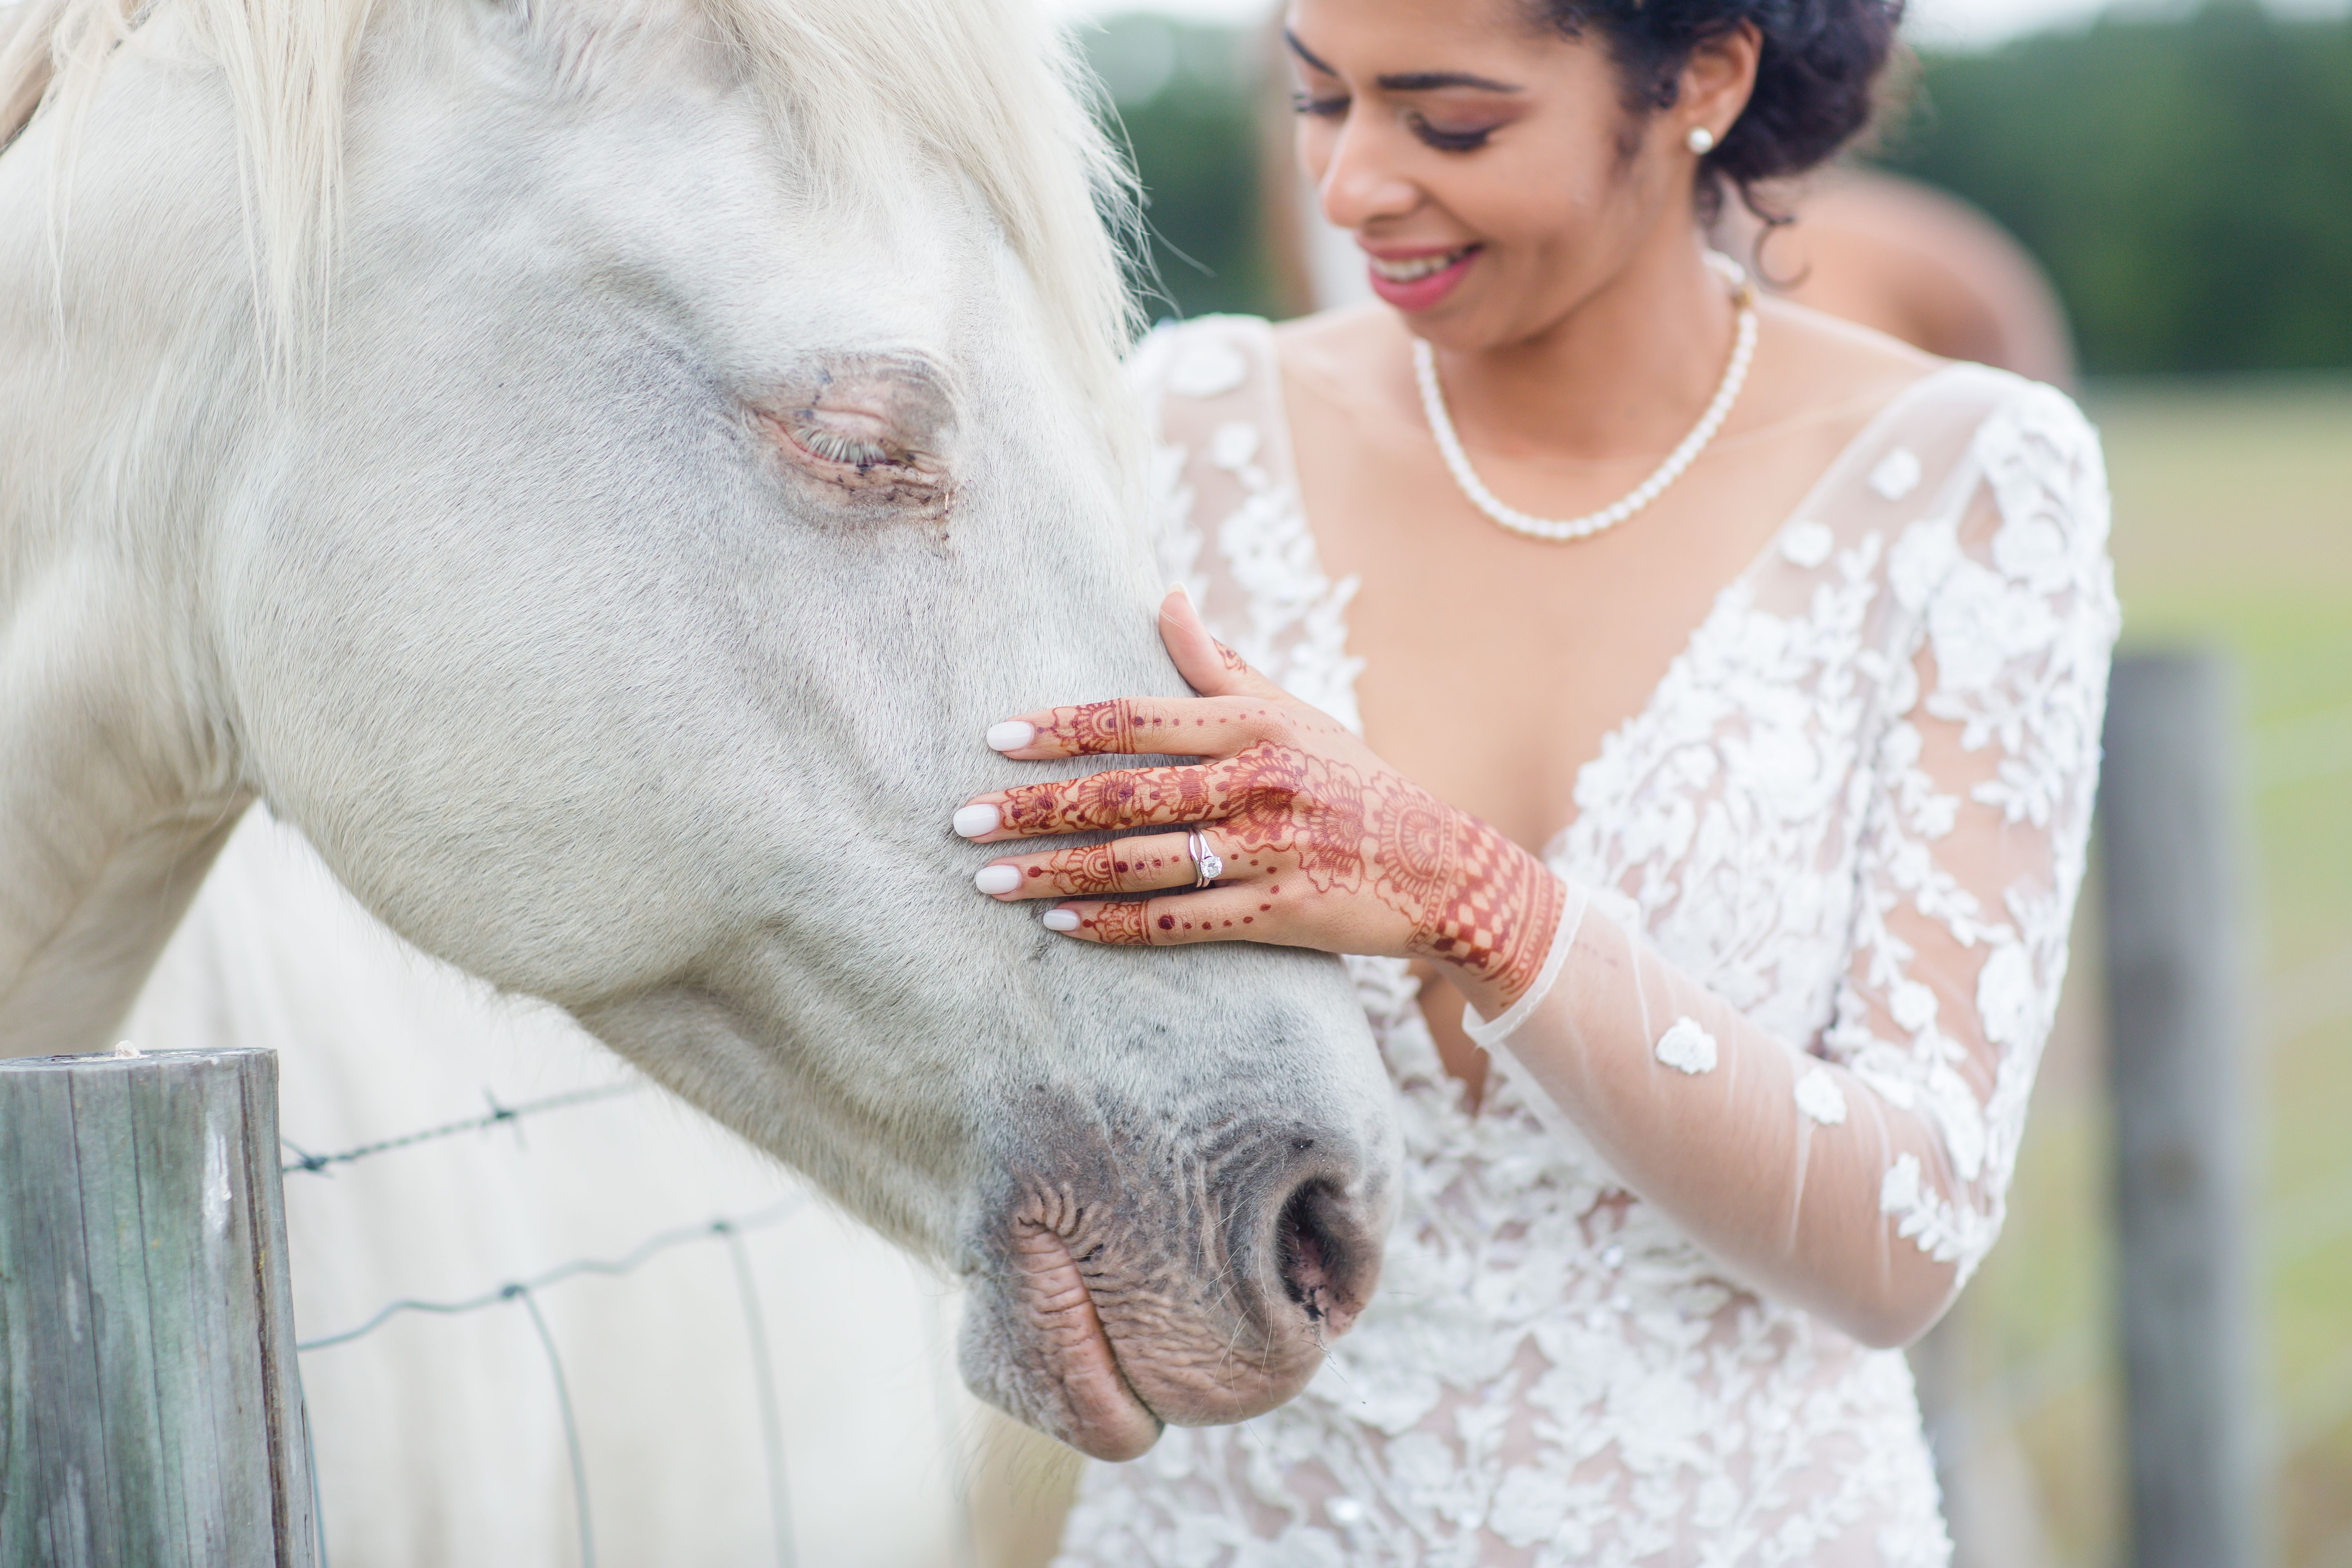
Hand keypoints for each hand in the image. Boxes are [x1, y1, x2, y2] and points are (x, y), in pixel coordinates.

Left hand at [955, 589, 1566, 1014]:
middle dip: (1034, 808)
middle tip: (962, 819)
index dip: (1062, 728)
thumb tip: (1164, 596)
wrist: (1443, 870)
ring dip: (1056, 873)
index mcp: (1254, 726)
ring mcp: (1267, 851)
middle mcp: (1256, 783)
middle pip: (1124, 795)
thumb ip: (1221, 664)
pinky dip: (1114, 925)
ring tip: (989, 881)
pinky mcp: (1278, 914)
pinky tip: (1059, 924)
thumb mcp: (1294, 713)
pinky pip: (1178, 921)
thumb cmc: (1355, 782)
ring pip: (1139, 862)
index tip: (995, 738)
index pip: (1137, 719)